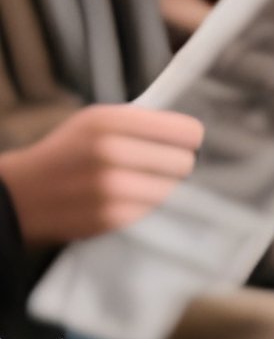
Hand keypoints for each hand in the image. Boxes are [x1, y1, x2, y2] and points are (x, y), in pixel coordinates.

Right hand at [0, 105, 203, 246]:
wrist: (20, 197)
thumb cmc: (67, 153)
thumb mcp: (98, 120)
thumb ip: (142, 121)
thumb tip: (189, 132)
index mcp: (113, 121)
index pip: (187, 132)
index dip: (187, 139)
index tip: (181, 143)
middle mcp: (112, 152)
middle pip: (184, 162)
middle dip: (174, 163)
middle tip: (156, 165)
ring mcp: (111, 188)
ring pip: (171, 188)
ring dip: (160, 187)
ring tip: (137, 182)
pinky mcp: (109, 219)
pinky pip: (151, 210)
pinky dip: (143, 205)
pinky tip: (124, 199)